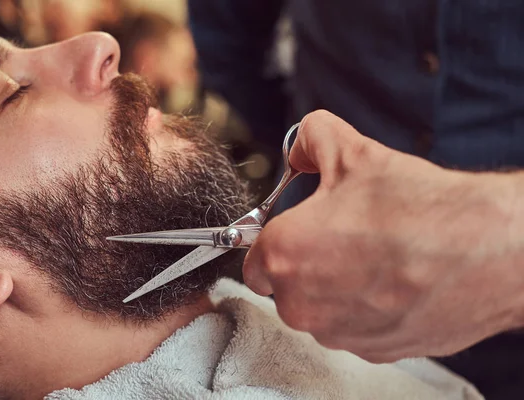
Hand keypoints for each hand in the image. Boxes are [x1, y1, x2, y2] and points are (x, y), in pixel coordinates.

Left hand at [243, 110, 523, 361]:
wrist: (488, 251)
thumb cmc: (419, 208)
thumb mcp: (354, 151)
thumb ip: (311, 140)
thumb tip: (302, 147)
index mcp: (284, 255)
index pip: (253, 260)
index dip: (274, 242)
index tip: (294, 233)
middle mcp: (302, 304)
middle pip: (286, 286)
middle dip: (307, 263)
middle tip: (344, 237)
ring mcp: (338, 332)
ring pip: (320, 309)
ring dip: (336, 287)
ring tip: (375, 256)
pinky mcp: (373, 350)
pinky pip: (353, 327)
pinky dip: (365, 308)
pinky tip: (394, 282)